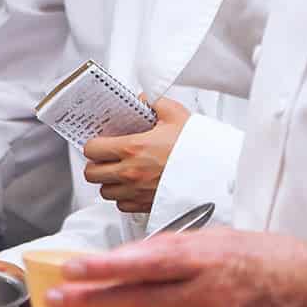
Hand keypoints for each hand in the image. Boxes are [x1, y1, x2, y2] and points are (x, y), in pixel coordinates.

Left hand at [48, 230, 306, 306]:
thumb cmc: (272, 258)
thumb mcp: (225, 238)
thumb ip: (180, 248)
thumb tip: (134, 257)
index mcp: (205, 257)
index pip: (144, 262)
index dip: (105, 267)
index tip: (74, 269)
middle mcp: (204, 292)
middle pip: (136, 299)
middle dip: (90, 300)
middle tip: (56, 300)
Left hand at [83, 97, 190, 212]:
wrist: (214, 171)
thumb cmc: (196, 145)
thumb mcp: (175, 114)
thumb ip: (153, 102)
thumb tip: (141, 101)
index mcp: (133, 147)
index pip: (92, 149)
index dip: (94, 144)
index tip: (101, 142)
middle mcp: (130, 172)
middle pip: (92, 174)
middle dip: (97, 164)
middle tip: (107, 157)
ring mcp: (136, 191)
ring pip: (105, 192)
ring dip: (109, 181)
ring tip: (121, 171)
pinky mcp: (145, 205)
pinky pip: (121, 205)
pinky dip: (124, 196)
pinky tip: (134, 185)